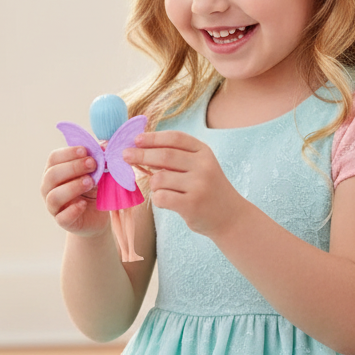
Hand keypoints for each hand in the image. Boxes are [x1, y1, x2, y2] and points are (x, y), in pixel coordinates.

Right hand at [41, 146, 109, 237]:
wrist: (97, 216)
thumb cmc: (93, 189)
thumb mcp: (96, 171)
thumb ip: (98, 158)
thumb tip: (104, 144)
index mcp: (54, 171)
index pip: (54, 158)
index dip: (68, 153)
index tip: (86, 151)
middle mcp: (49, 188)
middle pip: (52, 175)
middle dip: (73, 167)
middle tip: (92, 164)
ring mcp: (54, 206)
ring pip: (54, 196)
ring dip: (72, 187)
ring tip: (90, 182)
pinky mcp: (63, 221)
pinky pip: (62, 217)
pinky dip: (73, 210)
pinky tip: (84, 203)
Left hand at [123, 131, 240, 237]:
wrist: (230, 217)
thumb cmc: (207, 189)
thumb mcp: (199, 167)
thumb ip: (177, 157)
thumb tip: (141, 148)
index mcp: (204, 152)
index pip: (175, 138)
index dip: (153, 137)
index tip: (136, 139)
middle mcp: (204, 166)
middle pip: (164, 155)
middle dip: (141, 154)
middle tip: (124, 155)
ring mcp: (199, 185)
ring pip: (159, 179)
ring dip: (153, 184)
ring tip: (162, 189)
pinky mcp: (191, 204)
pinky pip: (161, 197)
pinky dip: (158, 199)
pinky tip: (167, 201)